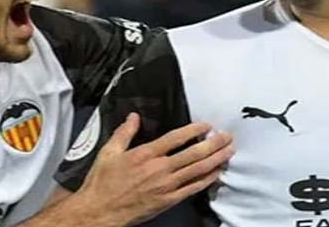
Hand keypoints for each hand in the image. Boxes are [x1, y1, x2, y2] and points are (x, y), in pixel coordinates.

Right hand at [76, 113, 233, 225]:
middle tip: (227, 136)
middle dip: (213, 144)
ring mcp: (166, 185)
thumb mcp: (108, 152)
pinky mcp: (168, 200)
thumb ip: (124, 133)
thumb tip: (133, 117)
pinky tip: (217, 173)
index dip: (193, 130)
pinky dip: (207, 180)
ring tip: (229, 151)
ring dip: (215, 159)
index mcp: (145, 154)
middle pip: (193, 153)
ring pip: (197, 170)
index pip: (175, 138)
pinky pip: (192, 188)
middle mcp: (159, 168)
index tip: (207, 125)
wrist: (100, 211)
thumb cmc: (102, 183)